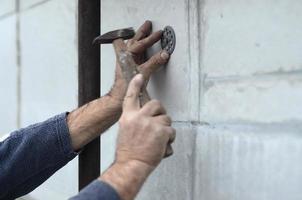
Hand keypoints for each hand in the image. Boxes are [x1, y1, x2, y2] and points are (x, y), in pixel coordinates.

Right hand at [100, 74, 175, 199]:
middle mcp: (139, 117)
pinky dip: (169, 139)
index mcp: (128, 117)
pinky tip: (162, 146)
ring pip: (166, 119)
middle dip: (161, 112)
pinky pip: (171, 131)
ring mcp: (150, 124)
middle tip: (161, 121)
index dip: (135, 85)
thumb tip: (146, 119)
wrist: (131, 165)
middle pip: (156, 104)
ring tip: (159, 140)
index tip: (139, 76)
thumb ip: (135, 122)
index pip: (131, 96)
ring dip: (166, 129)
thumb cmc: (128, 152)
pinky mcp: (161, 132)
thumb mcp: (125, 132)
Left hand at [109, 21, 169, 103]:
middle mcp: (125, 56)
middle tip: (148, 25)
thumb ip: (154, 63)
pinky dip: (141, 49)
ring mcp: (127, 61)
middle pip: (134, 40)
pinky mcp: (130, 66)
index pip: (140, 43)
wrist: (120, 96)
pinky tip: (144, 49)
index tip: (159, 34)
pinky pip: (136, 53)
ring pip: (134, 45)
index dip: (150, 38)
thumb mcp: (143, 72)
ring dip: (140, 39)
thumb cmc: (126, 86)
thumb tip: (163, 55)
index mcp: (127, 55)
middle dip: (142, 32)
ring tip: (145, 33)